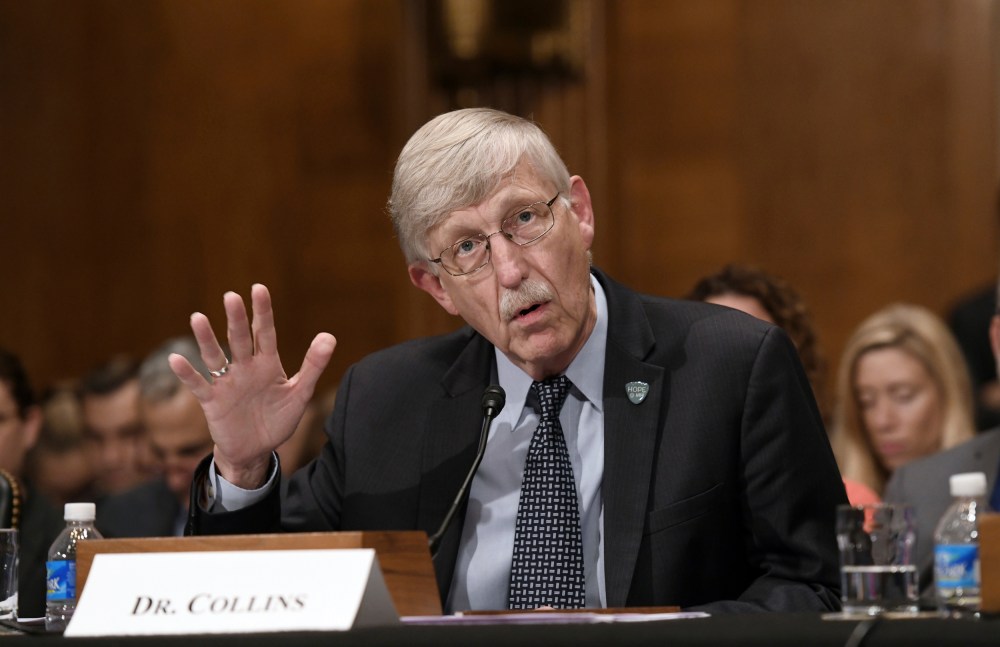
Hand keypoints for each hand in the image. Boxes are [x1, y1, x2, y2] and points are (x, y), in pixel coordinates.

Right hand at [168, 284, 335, 487]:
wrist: (256, 450)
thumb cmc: (278, 419)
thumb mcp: (300, 393)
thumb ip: (313, 366)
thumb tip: (329, 336)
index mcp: (267, 364)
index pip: (265, 332)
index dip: (262, 311)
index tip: (259, 288)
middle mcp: (245, 368)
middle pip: (239, 339)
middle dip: (236, 319)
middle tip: (231, 297)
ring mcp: (227, 383)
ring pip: (215, 357)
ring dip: (206, 339)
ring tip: (198, 318)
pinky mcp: (212, 401)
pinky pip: (198, 385)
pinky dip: (187, 374)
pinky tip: (175, 359)